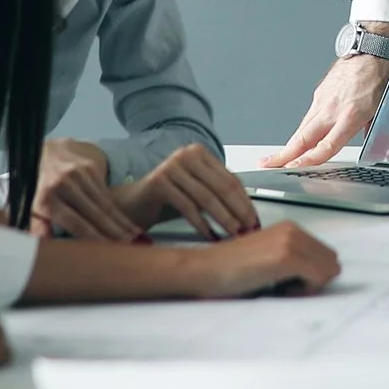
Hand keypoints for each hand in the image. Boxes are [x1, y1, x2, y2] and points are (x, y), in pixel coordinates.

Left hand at [30, 140, 143, 240]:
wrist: (41, 151)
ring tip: (133, 236)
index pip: (75, 222)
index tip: (108, 251)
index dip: (93, 237)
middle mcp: (64, 184)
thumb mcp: (28, 207)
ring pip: (104, 203)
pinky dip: (116, 208)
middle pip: (94, 213)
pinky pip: (105, 193)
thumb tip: (45, 244)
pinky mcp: (90, 167)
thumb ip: (36, 226)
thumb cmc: (35, 187)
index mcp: (47, 198)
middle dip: (113, 232)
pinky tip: (125, 220)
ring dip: (120, 221)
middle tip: (128, 246)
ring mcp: (79, 173)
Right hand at [110, 145, 260, 240]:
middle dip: (238, 212)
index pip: (231, 179)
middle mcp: (187, 155)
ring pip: (207, 197)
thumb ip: (219, 194)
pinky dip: (201, 223)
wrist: (133, 203)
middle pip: (222, 187)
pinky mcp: (159, 181)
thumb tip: (249, 214)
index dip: (245, 202)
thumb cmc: (168, 199)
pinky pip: (187, 206)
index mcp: (200, 153)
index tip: (255, 221)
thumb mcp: (197, 192)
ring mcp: (172, 166)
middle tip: (248, 230)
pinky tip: (209, 235)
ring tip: (233, 235)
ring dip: (224, 219)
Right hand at [180, 221, 339, 297]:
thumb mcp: (267, 258)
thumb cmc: (230, 270)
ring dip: (309, 286)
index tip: (288, 281)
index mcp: (290, 228)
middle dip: (315, 279)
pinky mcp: (285, 257)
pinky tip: (278, 290)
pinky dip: (303, 291)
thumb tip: (321, 275)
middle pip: (332, 263)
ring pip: (328, 271)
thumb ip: (292, 259)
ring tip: (279, 287)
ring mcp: (290, 242)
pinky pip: (317, 279)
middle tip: (285, 286)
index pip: (327, 256)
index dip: (312, 275)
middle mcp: (293, 230)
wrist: (203, 269)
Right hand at [265, 45, 388, 167]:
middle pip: (303, 138)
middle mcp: (331, 109)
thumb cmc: (379, 76)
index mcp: (349, 116)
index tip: (293, 168)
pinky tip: (301, 138)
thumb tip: (370, 142)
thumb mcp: (382, 109)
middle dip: (284, 154)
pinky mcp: (320, 92)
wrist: (371, 49)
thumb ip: (370, 130)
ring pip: (303, 127)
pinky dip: (303, 129)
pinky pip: (309, 116)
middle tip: (267, 164)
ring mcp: (323, 100)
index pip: (325, 146)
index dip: (308, 160)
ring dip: (291, 144)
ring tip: (278, 157)